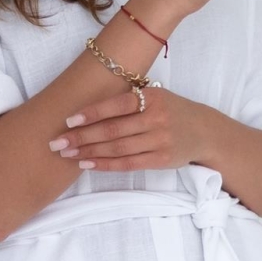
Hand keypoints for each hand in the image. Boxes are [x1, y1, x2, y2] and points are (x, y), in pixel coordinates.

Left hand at [47, 84, 209, 172]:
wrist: (204, 131)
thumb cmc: (171, 110)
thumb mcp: (156, 96)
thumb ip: (130, 100)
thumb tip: (87, 108)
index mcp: (153, 97)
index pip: (116, 105)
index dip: (91, 113)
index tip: (68, 121)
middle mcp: (156, 118)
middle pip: (113, 130)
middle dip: (81, 137)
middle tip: (57, 142)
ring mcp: (160, 141)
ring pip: (118, 149)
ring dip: (89, 152)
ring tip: (68, 154)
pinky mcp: (161, 160)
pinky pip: (128, 164)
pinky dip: (105, 164)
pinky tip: (88, 164)